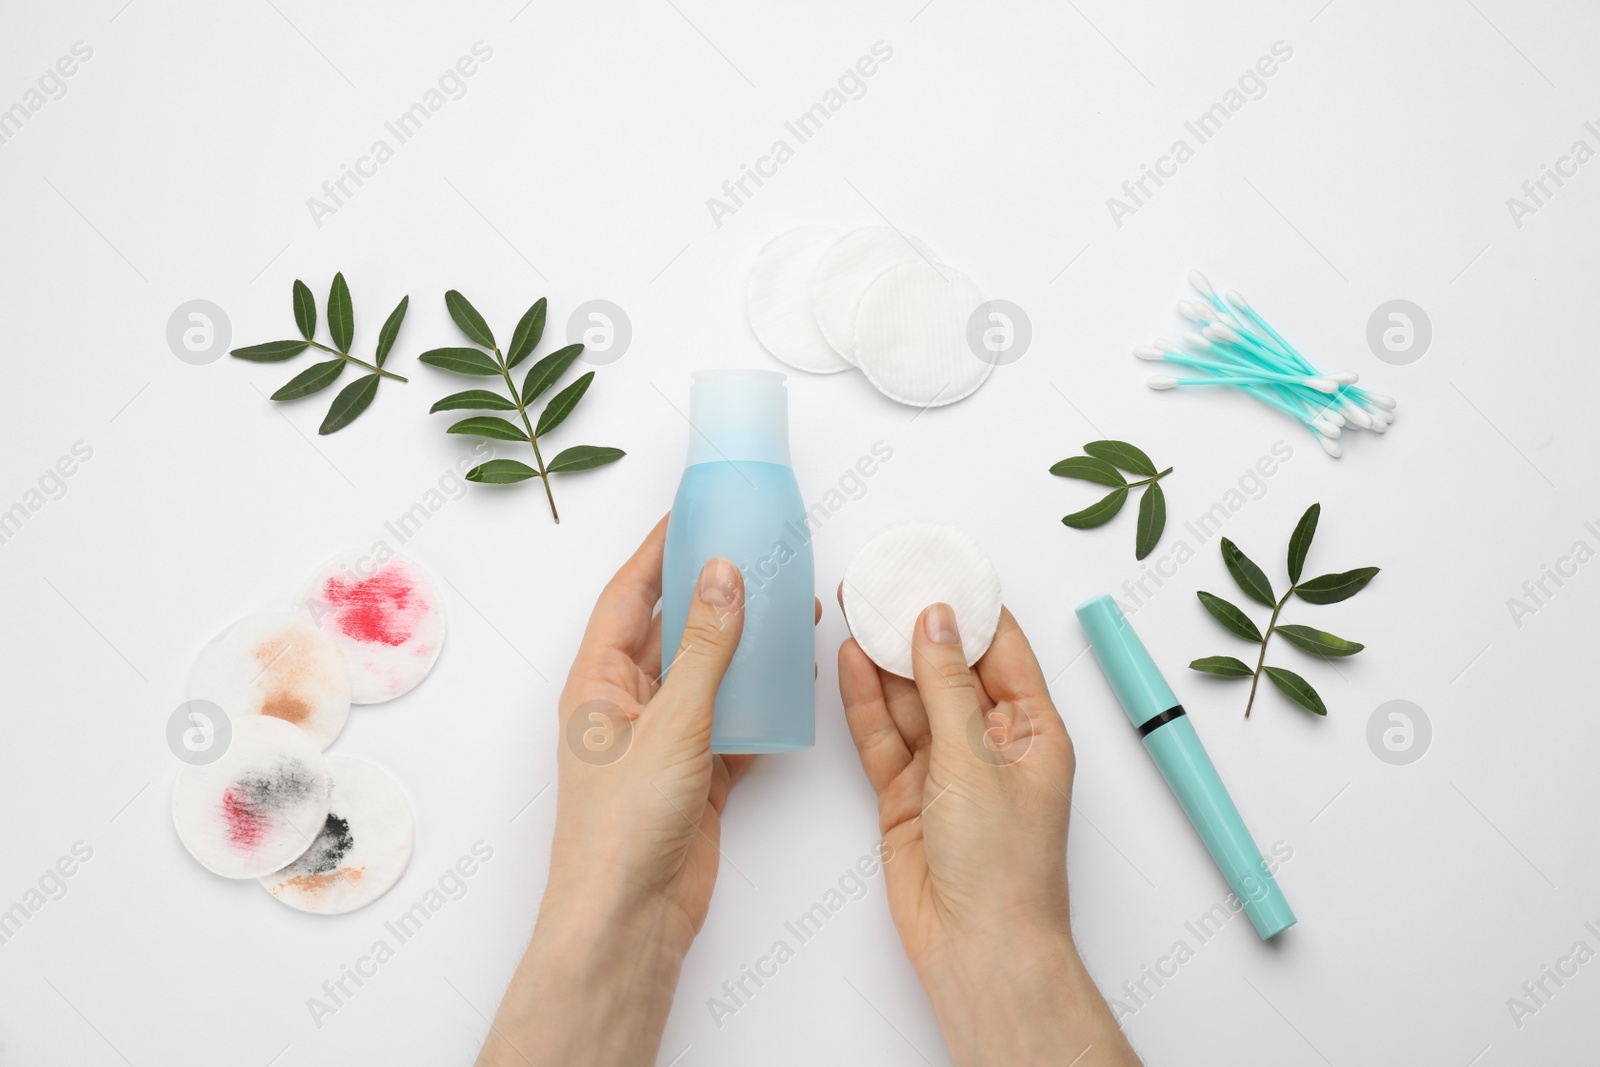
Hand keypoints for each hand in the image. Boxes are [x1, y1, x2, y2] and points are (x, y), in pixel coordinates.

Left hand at [478, 516, 818, 1066]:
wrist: (631, 920)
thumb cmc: (625, 828)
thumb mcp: (671, 723)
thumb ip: (705, 649)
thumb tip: (722, 574)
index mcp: (597, 683)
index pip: (630, 596)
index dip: (659, 550)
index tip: (694, 510)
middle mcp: (626, 706)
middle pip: (672, 630)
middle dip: (711, 592)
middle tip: (754, 552)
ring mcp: (662, 742)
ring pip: (708, 676)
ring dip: (744, 646)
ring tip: (789, 609)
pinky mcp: (696, 776)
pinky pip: (732, 722)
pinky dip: (761, 701)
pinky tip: (794, 680)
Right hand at [838, 597, 1140, 1066]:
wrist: (977, 949)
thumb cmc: (1004, 867)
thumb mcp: (976, 761)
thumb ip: (948, 687)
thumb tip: (936, 623)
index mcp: (1033, 731)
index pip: (1002, 650)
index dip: (970, 608)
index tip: (939, 567)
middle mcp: (990, 746)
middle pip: (949, 670)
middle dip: (917, 628)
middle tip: (883, 583)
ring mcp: (945, 771)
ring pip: (910, 701)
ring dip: (885, 659)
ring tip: (858, 608)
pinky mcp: (905, 797)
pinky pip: (883, 737)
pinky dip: (866, 702)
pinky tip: (851, 663)